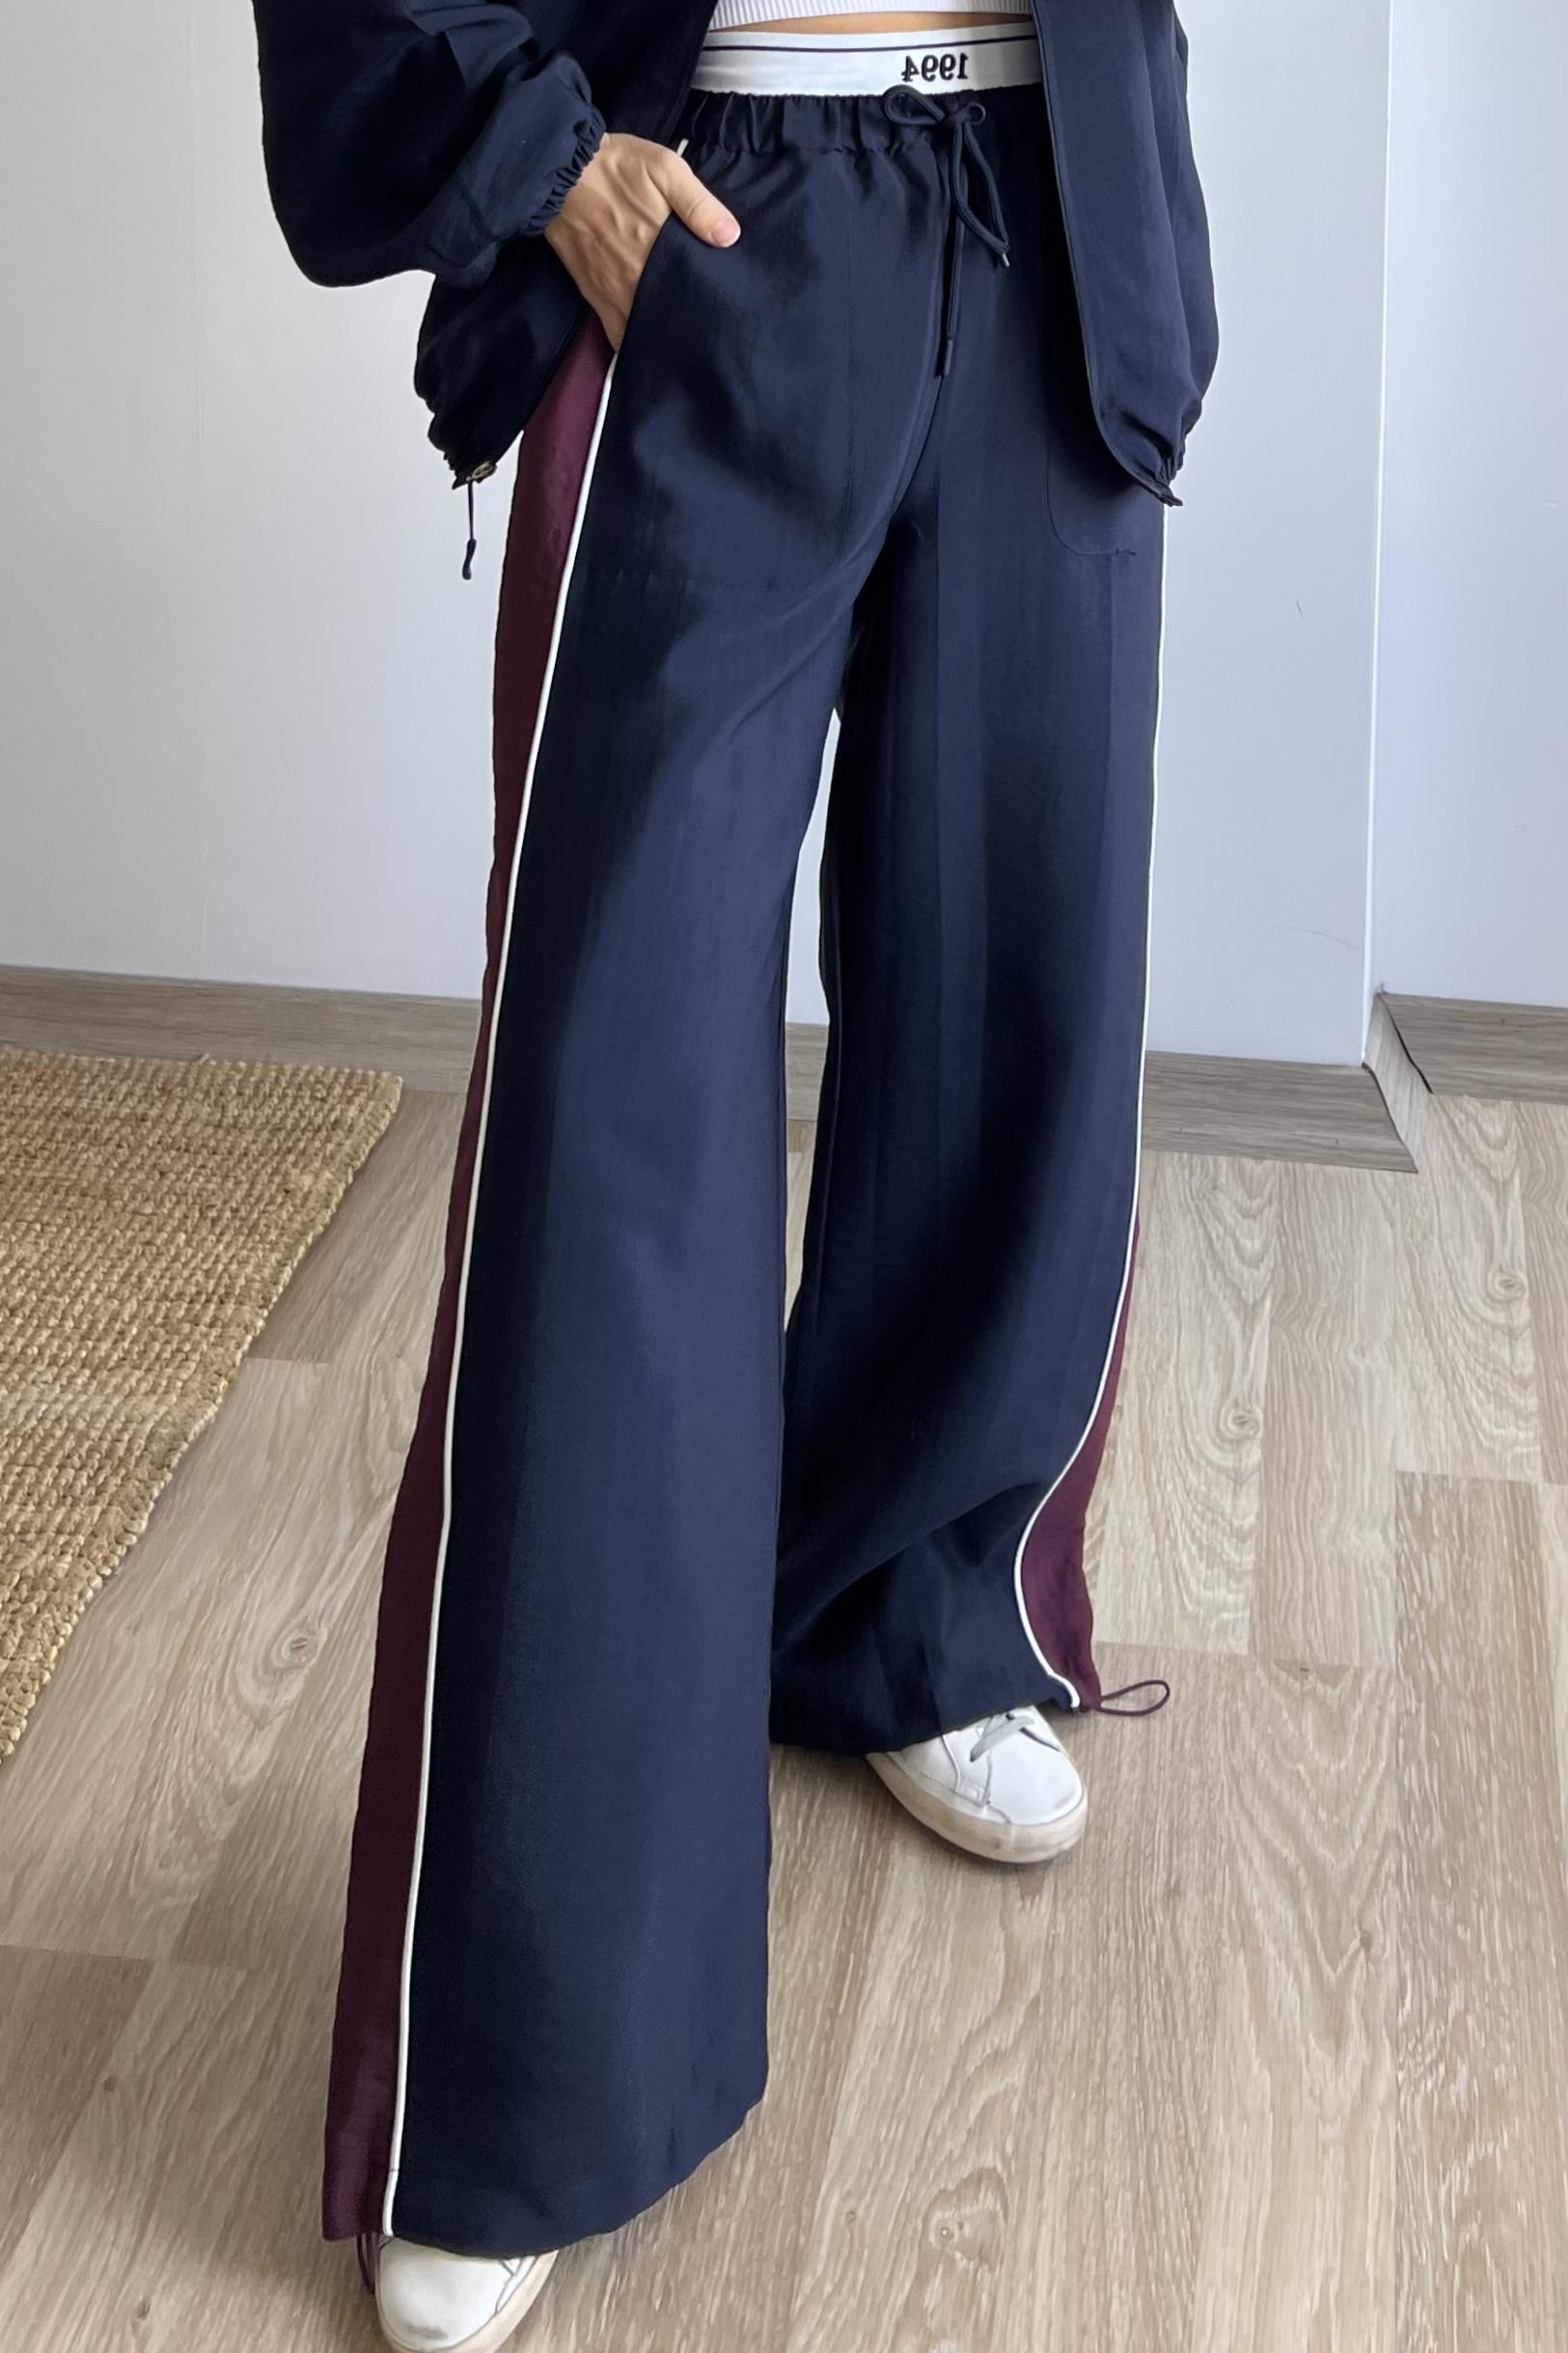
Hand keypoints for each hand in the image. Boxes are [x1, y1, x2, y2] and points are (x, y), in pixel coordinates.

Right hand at [543, 133, 739, 349]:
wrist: (559, 172)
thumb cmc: (616, 167)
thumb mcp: (665, 169)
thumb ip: (698, 204)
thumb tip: (730, 237)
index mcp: (659, 252)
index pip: (694, 293)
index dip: (711, 305)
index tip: (725, 309)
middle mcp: (637, 281)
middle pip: (672, 319)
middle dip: (690, 327)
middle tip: (709, 331)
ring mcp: (614, 294)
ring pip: (646, 332)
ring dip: (664, 339)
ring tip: (683, 343)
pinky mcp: (596, 298)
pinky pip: (618, 335)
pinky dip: (634, 344)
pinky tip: (648, 346)